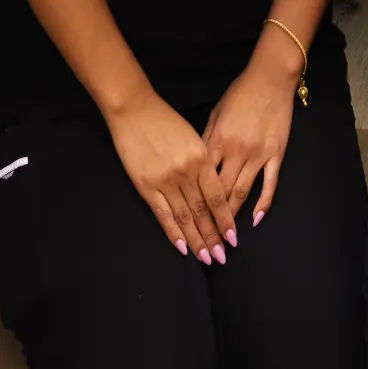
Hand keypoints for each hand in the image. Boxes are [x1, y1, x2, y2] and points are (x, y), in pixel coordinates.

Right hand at [107, 90, 238, 262]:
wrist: (134, 110)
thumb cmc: (165, 120)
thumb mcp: (192, 136)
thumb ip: (203, 161)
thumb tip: (213, 188)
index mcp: (201, 157)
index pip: (217, 197)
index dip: (225, 220)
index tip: (233, 238)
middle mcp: (186, 172)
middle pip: (203, 211)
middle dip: (213, 237)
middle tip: (222, 257)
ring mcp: (165, 180)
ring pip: (185, 217)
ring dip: (196, 240)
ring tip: (206, 258)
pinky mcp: (146, 186)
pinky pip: (162, 214)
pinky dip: (173, 232)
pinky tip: (182, 247)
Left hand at [203, 42, 299, 227]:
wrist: (270, 78)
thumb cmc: (239, 94)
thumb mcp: (215, 114)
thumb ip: (205, 140)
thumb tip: (195, 166)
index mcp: (217, 140)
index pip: (201, 178)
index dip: (194, 202)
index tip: (187, 221)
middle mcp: (236, 150)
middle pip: (219, 191)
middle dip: (211, 218)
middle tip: (206, 239)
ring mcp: (257, 154)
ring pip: (242, 192)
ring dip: (233, 217)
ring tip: (227, 239)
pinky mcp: (276, 154)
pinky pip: (269, 184)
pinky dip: (262, 204)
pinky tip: (255, 219)